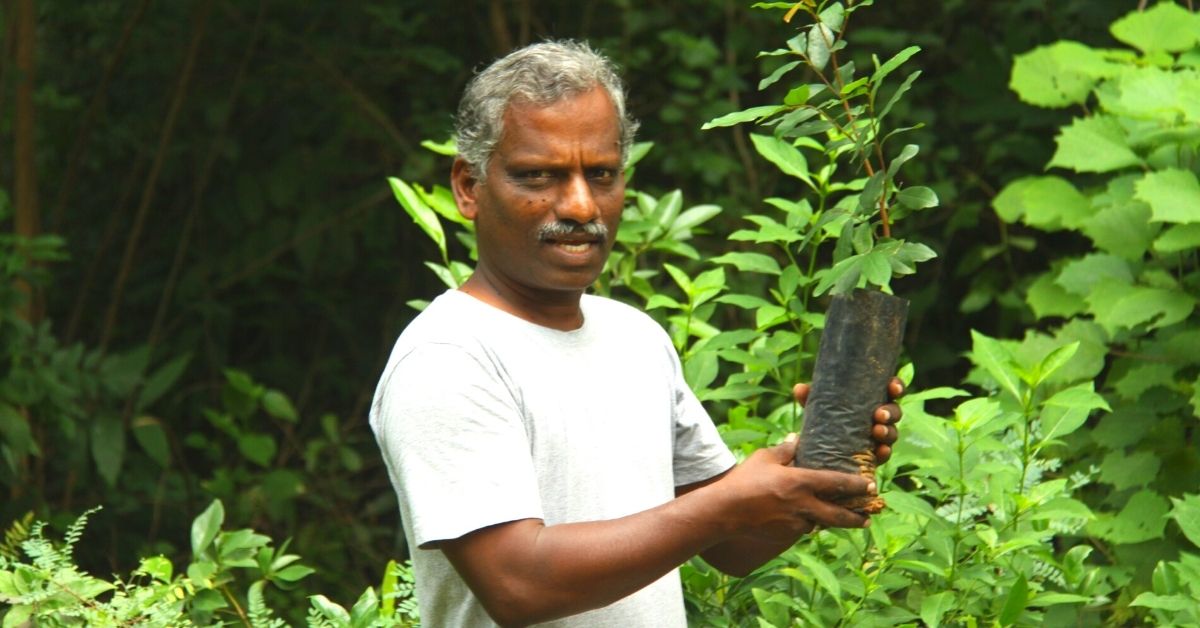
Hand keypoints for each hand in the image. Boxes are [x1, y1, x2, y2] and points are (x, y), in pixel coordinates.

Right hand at [715, 433, 873, 542]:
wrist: (726, 511)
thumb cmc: (744, 480)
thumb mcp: (764, 458)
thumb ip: (785, 450)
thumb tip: (797, 439)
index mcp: (801, 482)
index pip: (837, 483)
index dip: (857, 485)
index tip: (871, 485)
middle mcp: (804, 505)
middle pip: (839, 515)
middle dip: (856, 517)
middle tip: (868, 518)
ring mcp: (795, 523)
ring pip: (820, 523)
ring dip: (828, 521)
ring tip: (836, 518)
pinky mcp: (785, 535)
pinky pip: (802, 529)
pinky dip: (806, 523)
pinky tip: (804, 520)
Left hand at [792, 376, 903, 462]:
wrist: (818, 447)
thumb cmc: (824, 417)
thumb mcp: (818, 406)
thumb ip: (810, 397)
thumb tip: (799, 388)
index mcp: (872, 399)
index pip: (891, 390)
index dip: (896, 386)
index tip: (892, 387)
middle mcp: (880, 417)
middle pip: (895, 412)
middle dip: (890, 412)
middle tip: (879, 415)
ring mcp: (879, 437)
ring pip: (892, 433)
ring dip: (888, 432)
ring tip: (877, 431)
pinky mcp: (874, 456)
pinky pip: (884, 454)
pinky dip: (884, 452)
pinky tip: (880, 451)